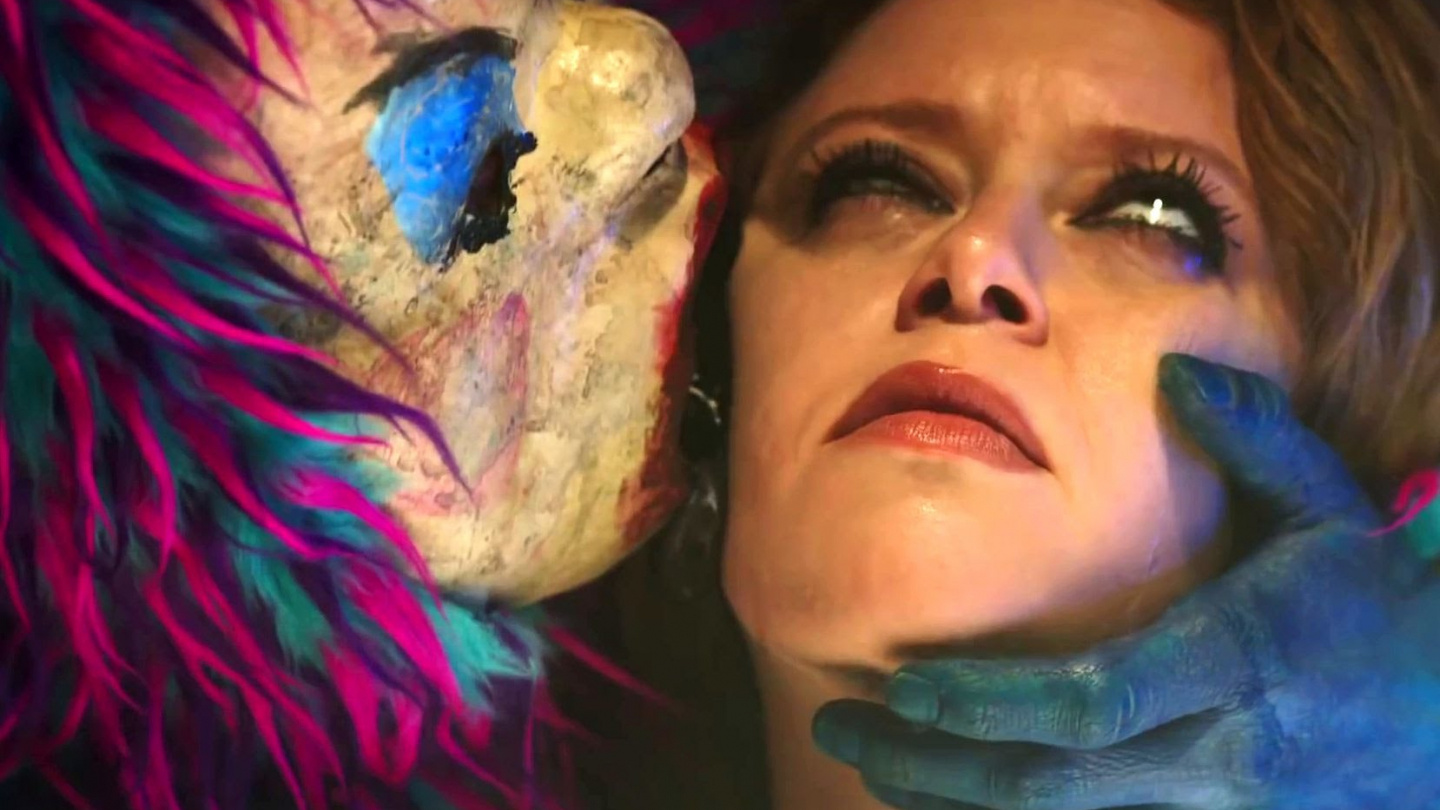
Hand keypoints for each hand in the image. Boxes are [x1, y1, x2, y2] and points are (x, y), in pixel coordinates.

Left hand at [813, 353, 1439, 809]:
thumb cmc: (1382, 603)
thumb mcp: (1332, 512)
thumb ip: (1254, 441)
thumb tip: (1178, 369)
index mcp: (1242, 660)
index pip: (1092, 701)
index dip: (989, 701)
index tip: (906, 683)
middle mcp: (1224, 753)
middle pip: (1053, 779)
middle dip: (936, 760)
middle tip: (843, 724)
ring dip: (958, 800)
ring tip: (875, 761)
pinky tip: (954, 795)